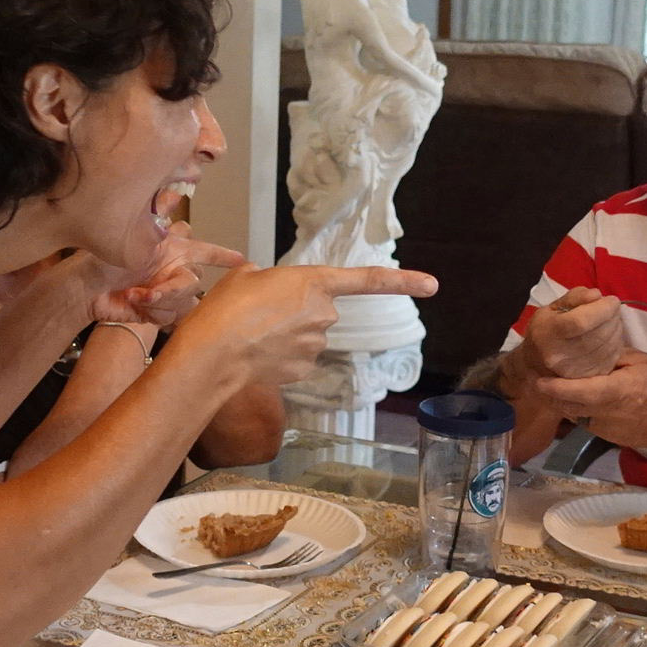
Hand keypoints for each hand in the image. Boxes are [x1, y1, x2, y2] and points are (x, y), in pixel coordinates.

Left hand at [88, 197, 245, 328]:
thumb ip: (158, 216)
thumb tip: (175, 193)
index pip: (206, 251)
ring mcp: (166, 293)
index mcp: (173, 250)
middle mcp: (173, 271)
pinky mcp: (158, 313)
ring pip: (184, 302)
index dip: (223, 256)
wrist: (85, 289)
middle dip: (172, 288)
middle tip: (150, 289)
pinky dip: (152, 310)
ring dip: (157, 300)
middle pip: (194, 283)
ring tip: (136, 294)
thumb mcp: (132, 233)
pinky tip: (135, 303)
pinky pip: (171, 316)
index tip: (242, 260)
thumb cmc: (103, 258)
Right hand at [177, 262, 438, 387]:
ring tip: (250, 332)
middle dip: (295, 312)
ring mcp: (315, 346)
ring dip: (284, 334)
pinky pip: (295, 359)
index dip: (402, 281)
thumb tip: (266, 290)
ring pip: (305, 336)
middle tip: (259, 311)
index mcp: (314, 283)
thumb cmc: (225, 308)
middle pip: (318, 311)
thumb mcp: (244, 276)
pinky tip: (255, 353)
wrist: (214, 353)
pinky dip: (278, 357)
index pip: (368, 280)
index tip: (432, 285)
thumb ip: (267, 280)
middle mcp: (323, 315)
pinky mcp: (303, 370)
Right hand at [519, 287, 622, 381]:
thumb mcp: (552, 307)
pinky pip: (612, 355)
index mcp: (549, 334)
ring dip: (616, 328)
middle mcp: (561, 355)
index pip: (581, 321)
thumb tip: (596, 295)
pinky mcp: (589, 376)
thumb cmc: (545, 331)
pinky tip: (608, 335)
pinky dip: (615, 341)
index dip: (603, 308)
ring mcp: (576, 369)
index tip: (610, 300)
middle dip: (612, 316)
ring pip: (609, 344)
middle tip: (610, 308)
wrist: (536, 364)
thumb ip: (575, 297)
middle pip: (599, 333)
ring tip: (608, 320)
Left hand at [530, 350, 646, 447]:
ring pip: (573, 417)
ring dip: (561, 403)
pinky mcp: (607, 437)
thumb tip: (588, 350)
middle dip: (549, 396)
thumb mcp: (642, 362)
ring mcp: (606, 429)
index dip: (556, 388)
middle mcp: (607, 413)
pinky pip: (584, 422)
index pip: (580, 392)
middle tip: (536, 380)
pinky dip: (575, 410)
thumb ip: (612, 357)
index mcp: (618, 391)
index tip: (539, 380)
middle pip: (568, 408)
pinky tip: (574, 398)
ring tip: (550, 387)